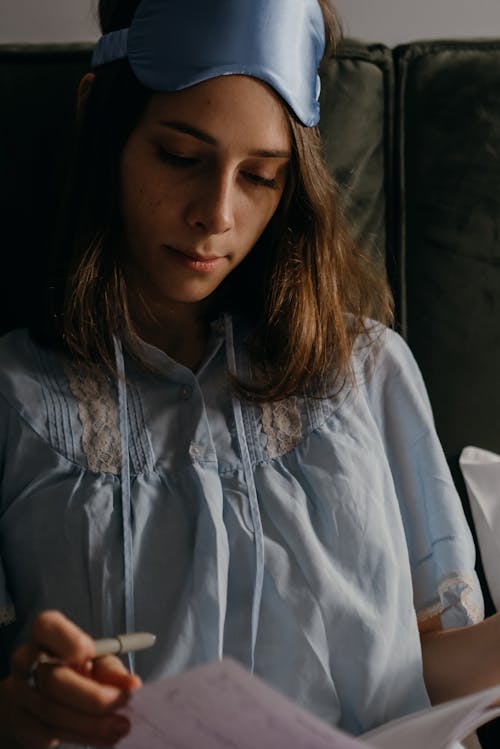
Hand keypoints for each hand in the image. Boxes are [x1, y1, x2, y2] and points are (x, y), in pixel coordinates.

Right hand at [0, 610, 141, 747]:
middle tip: (122, 702)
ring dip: (93, 723)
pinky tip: (105, 736)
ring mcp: (19, 692)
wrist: (39, 699)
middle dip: (93, 696)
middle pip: (53, 679)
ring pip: (53, 711)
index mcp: (45, 634)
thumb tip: (132, 684)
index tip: (89, 654)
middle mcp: (26, 660)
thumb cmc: (75, 670)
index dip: (67, 640)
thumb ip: (111, 669)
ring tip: (121, 725)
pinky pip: (51, 732)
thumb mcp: (97, 661)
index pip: (47, 626)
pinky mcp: (21, 722)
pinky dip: (84, 736)